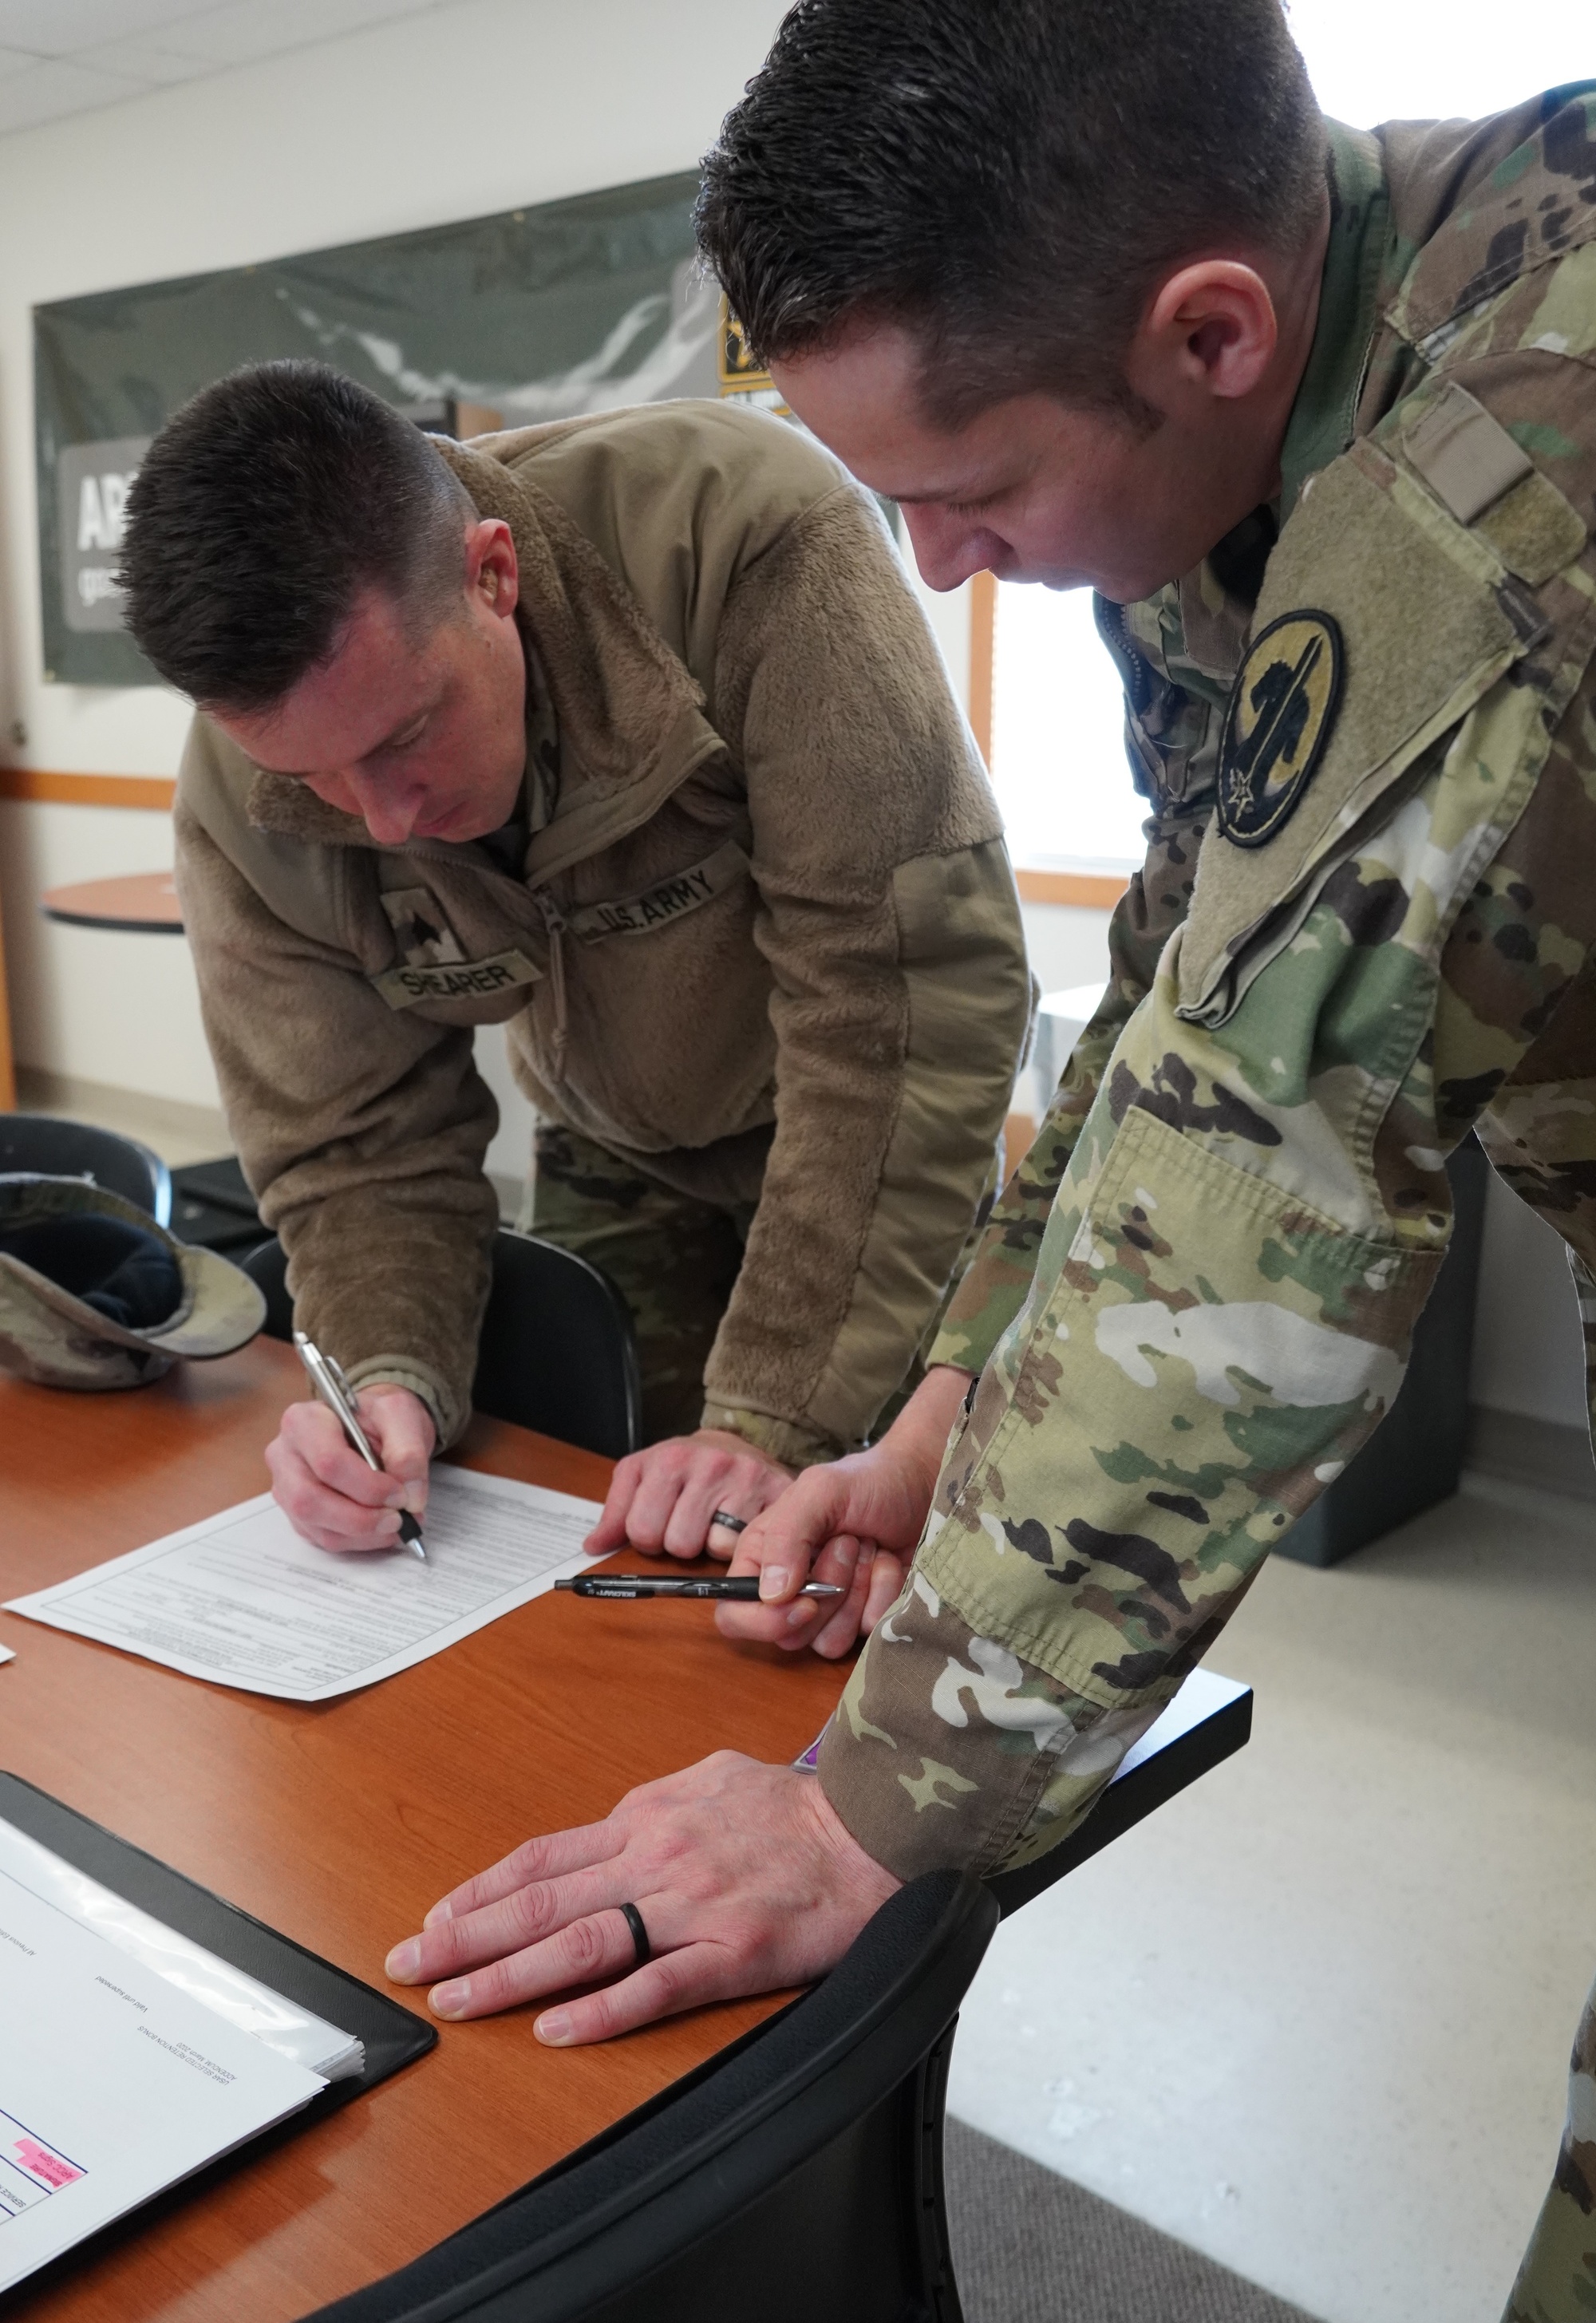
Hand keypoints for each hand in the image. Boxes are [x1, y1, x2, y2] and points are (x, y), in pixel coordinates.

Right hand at [265, 1383, 434, 1552]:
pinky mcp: (297, 1513)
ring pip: (316, 1526)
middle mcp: (285, 1455)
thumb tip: (410, 1498)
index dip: (367, 1486)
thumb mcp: (401, 1415)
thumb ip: (408, 1452)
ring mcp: (287, 1487)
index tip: (401, 1495)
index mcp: (304, 1421)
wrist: (375, 1426)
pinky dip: (358, 1540)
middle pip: (310, 1500)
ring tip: (396, 1524)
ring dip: (362, 1534)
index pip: (328, 1462)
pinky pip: (323, 1538)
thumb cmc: (380, 1417)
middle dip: (360, 1518)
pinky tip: (381, 1529)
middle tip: (398, 1519)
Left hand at [383, 1751, 898, 2042]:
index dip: (481, 1890)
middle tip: (411, 1964)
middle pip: (542, 1898)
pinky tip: (558, 2028)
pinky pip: (656, 1984)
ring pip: (581, 1940)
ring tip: (457, 1999)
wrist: (875, 1831)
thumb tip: (613, 1826)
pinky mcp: (732, 1947)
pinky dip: (601, 2009)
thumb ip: (657, 1808)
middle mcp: (657, 1854)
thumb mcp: (714, 1779)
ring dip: (509, 1973)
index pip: (542, 1855)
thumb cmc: (797, 1811)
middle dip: (466, 1935)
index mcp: (648, 1815)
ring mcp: (692, 1902)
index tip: (435, 1918)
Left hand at [583, 1428, 792, 1562]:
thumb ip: (615, 1513)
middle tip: (690, 1524)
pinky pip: (749, 1545)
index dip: (648, 1538)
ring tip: (714, 1524)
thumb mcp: (643, 1476)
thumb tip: (593, 1548)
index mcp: (668, 1459)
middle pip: (679, 1544)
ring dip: (712, 1546)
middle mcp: (709, 1463)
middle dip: (680, 1543)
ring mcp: (745, 1477)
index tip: (659, 1524)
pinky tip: (738, 1524)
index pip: (642, 1531)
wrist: (735, 1444)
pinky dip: (742, 1543)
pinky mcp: (775, 1491)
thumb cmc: (685, 1467)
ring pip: (715, 1548)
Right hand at [716, 1366, 971, 1656]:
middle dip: (825, 1593)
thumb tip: (769, 1594)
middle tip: (848, 1543)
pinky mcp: (865, 1618)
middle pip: (788, 1634)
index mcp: (763, 1558)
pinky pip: (867, 1633)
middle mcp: (790, 1591)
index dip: (762, 1621)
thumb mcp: (821, 1490)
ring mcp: (830, 1610)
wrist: (925, 1484)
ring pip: (827, 1641)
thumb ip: (787, 1535)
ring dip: (856, 1593)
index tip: (803, 1601)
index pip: (733, 1614)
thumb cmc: (869, 1480)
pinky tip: (890, 1563)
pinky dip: (883, 1595)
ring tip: (869, 1549)